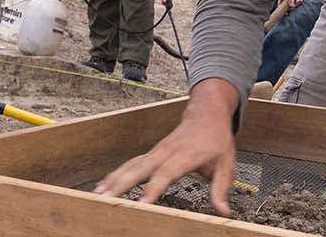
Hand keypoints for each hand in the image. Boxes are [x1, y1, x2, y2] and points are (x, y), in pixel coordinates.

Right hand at [95, 79, 239, 216]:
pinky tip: (104, 185)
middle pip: (140, 168)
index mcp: (185, 156)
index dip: (153, 188)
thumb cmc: (216, 139)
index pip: (166, 173)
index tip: (142, 203)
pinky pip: (131, 164)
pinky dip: (116, 174)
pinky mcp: (151, 153)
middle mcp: (167, 152)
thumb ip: (221, 189)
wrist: (207, 113)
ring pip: (131, 165)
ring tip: (99, 195)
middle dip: (122, 184)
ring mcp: (156, 151)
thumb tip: (224, 212)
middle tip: (107, 199)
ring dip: (114, 179)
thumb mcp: (226, 164)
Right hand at [277, 0, 301, 10]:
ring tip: (300, 0)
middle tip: (295, 5)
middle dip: (292, 7)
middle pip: (287, 6)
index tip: (286, 14)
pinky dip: (299, 1)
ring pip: (292, 4)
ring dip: (297, 4)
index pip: (280, 7)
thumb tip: (291, 6)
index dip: (282, 11)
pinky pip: (296, 1)